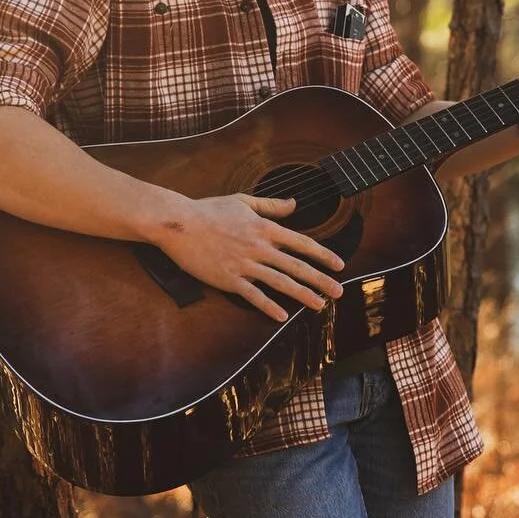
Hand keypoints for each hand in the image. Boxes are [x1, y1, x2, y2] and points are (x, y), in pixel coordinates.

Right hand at [156, 192, 345, 322]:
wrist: (179, 223)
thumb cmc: (209, 210)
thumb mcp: (243, 201)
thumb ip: (271, 205)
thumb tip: (294, 204)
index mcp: (265, 227)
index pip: (302, 243)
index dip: (323, 255)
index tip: (339, 265)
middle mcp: (260, 247)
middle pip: (297, 266)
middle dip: (321, 280)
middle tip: (339, 292)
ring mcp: (245, 264)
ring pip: (281, 282)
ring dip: (303, 295)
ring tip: (320, 305)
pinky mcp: (229, 279)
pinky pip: (254, 296)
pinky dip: (269, 307)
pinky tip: (282, 317)